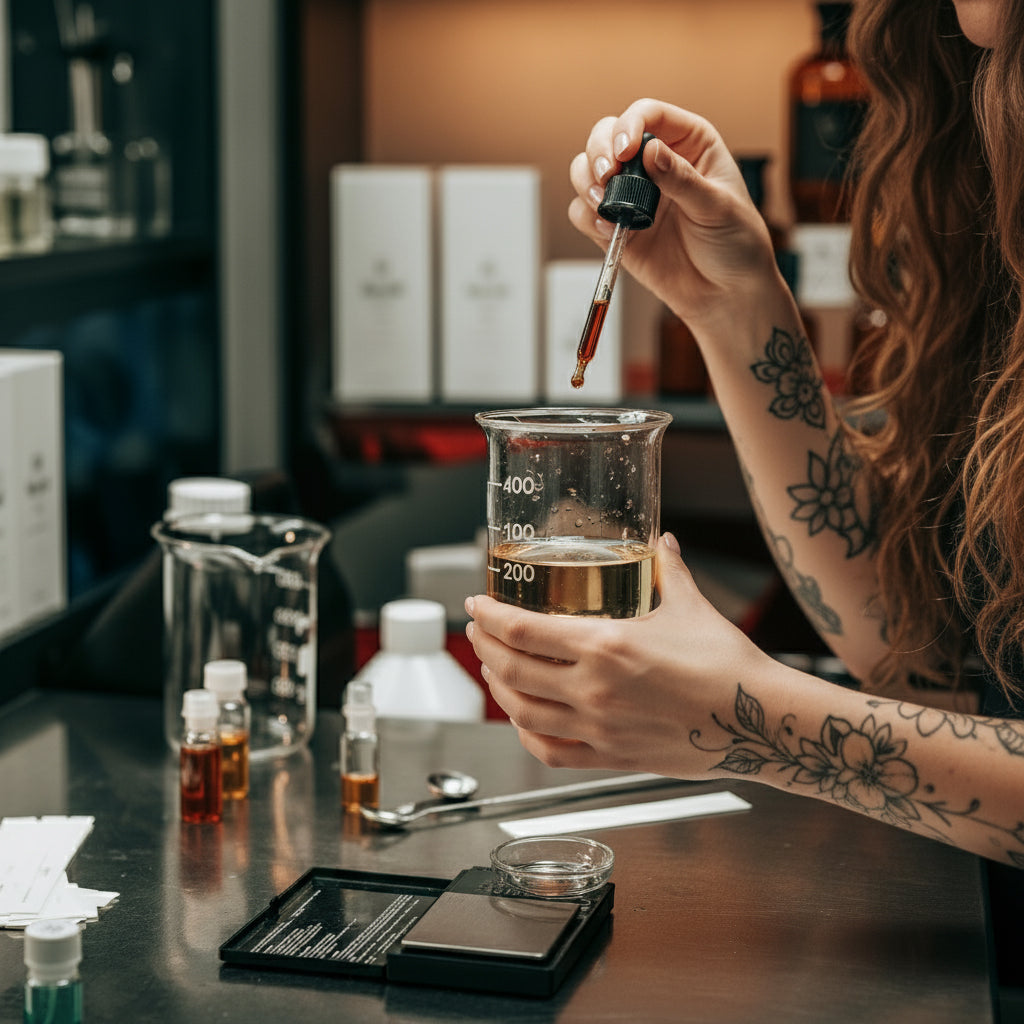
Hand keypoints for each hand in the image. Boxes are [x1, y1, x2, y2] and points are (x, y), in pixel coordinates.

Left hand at [465, 534, 771, 776]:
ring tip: (494, 670)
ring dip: (498, 689)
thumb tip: (662, 543)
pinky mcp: (612, 757)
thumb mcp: (690, 605)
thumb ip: (668, 570)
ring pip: (522, 713)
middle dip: (485, 647)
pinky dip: (527, 736)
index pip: (522, 630)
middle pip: (511, 669)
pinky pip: (551, 752)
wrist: (759, 721)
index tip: (475, 604)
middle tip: (478, 631)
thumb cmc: (728, 664)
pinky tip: (523, 721)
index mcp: (605, 644)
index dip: (489, 616)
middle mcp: (593, 688)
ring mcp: (599, 727)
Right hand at [569, 98, 779, 331]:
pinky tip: (609, 230)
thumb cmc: (736, 245)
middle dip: (599, 151)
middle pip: (607, 135)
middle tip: (606, 175)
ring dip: (585, 181)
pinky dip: (587, 217)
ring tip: (602, 202)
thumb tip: (651, 151)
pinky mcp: (617, 228)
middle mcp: (655, 164)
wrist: (727, 295)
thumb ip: (683, 179)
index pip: (649, 115)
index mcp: (688, 143)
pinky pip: (585, 213)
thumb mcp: (718, 207)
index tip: (624, 151)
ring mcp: (632, 196)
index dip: (629, 125)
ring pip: (587, 170)